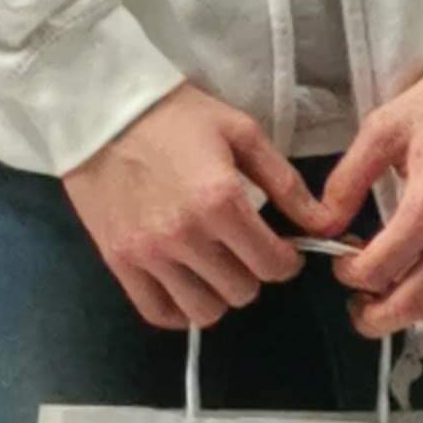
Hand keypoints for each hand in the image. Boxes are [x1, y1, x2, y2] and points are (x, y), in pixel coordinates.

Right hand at [63, 81, 342, 333]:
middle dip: (252, 272)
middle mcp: (186, 236)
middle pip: (243, 291)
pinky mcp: (118, 262)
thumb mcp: (240, 132)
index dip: (286, 259)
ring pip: (204, 311)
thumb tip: (323, 223)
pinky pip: (159, 313)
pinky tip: (184, 281)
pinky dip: (178, 307)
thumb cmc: (175, 114)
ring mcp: (149, 254)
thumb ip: (285, 182)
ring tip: (212, 265)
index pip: (274, 265)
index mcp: (221, 201)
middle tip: (241, 247)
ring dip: (217, 293)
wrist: (99, 109)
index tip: (280, 247)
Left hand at [319, 68, 422, 336]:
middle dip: (374, 317)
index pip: (378, 269)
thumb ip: (348, 180)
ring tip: (394, 295)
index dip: (348, 274)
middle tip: (357, 306)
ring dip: (415, 314)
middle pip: (412, 305)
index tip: (341, 259)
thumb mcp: (384, 129)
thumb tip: (320, 224)